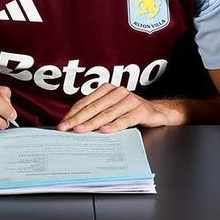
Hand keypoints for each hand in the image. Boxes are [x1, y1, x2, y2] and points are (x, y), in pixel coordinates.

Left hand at [57, 84, 179, 132]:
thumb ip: (96, 113)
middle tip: (66, 128)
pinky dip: (114, 125)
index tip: (62, 124)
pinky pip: (125, 119)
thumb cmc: (129, 111)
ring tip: (80, 130)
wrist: (157, 112)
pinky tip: (104, 131)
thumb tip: (74, 124)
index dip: (73, 113)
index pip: (86, 102)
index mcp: (107, 89)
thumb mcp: (112, 109)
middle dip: (78, 119)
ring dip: (92, 123)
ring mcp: (130, 100)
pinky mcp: (140, 110)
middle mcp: (118, 92)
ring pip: (107, 113)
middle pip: (94, 107)